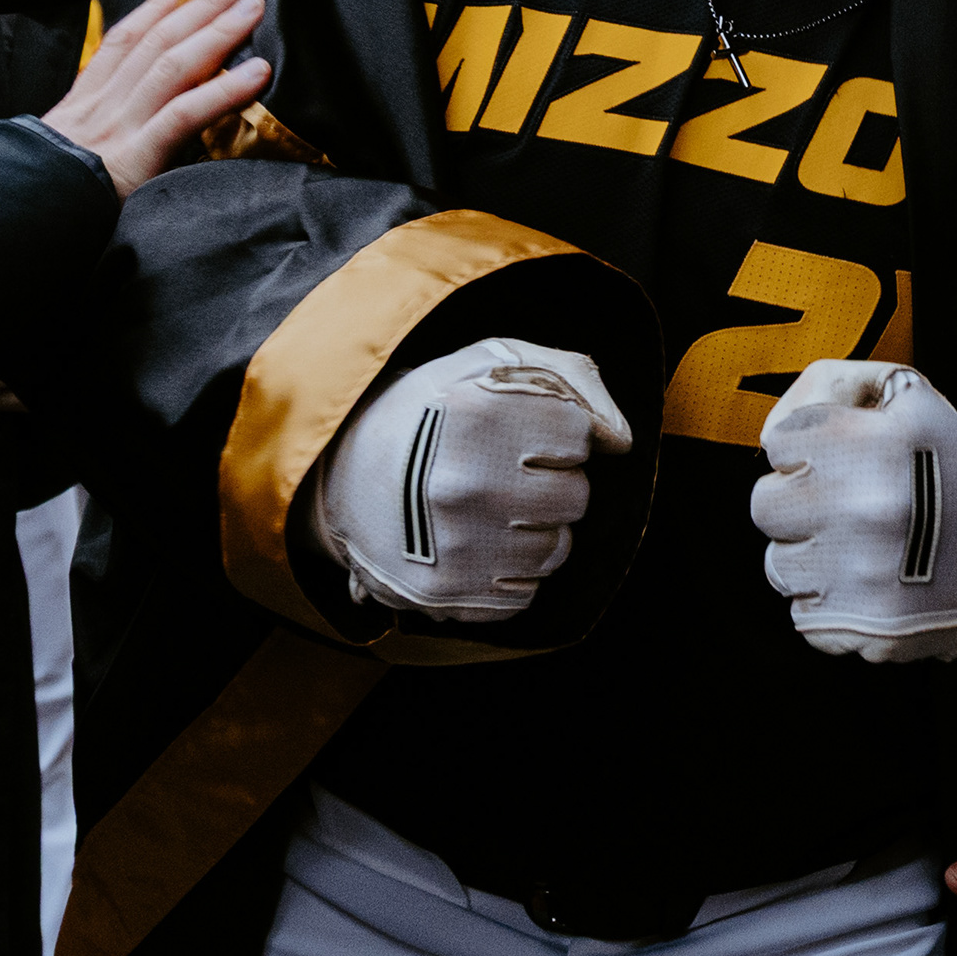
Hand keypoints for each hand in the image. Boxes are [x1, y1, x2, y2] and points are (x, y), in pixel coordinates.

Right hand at [38, 0, 269, 194]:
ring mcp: (118, 131)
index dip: (153, 10)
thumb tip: (128, 127)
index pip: (120, 44)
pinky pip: (183, 116)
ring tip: (254, 7)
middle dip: (199, 6)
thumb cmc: (43, 200)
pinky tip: (257, 73)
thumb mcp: (57, 159)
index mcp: (81, 107)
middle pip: (155, 43)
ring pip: (171, 67)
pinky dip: (222, 90)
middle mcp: (100, 108)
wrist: (18, 224)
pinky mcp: (134, 161)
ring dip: (217, 31)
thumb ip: (92, 138)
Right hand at [305, 335, 632, 622]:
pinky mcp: (448, 594)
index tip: (519, 430)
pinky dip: (510, 571)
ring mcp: (457, 545)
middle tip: (505, 471)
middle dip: (551, 482)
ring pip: (555, 550)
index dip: (555, 430)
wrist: (336, 470)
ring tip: (489, 507)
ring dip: (534, 530)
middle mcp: (468, 484)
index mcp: (479, 416)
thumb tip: (619, 440)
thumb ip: (571, 379)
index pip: (578, 434)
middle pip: (575, 497)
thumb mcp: (491, 361)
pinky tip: (478, 543)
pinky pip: (524, 593)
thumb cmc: (430, 410)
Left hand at [750, 360, 956, 664]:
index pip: (779, 441)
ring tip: (852, 549)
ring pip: (780, 566)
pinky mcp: (864, 630)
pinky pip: (806, 615)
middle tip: (831, 506)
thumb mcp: (920, 405)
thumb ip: (848, 389)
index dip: (802, 447)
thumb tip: (783, 424)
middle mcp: (863, 512)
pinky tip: (863, 585)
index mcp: (874, 449)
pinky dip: (827, 604)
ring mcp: (861, 578)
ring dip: (807, 557)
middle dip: (793, 502)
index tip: (826, 459)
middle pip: (766, 506)